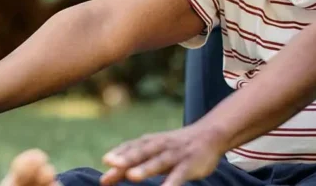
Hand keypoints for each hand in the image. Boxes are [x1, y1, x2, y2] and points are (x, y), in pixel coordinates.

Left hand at [99, 126, 223, 185]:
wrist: (210, 135)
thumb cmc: (175, 147)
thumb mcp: (153, 151)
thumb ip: (131, 164)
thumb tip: (106, 177)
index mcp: (150, 142)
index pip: (131, 147)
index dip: (118, 154)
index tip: (105, 162)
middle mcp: (160, 146)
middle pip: (141, 152)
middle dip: (126, 158)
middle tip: (111, 163)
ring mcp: (175, 155)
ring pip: (158, 161)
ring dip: (145, 168)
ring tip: (132, 176)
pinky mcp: (189, 165)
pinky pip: (179, 175)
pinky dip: (171, 183)